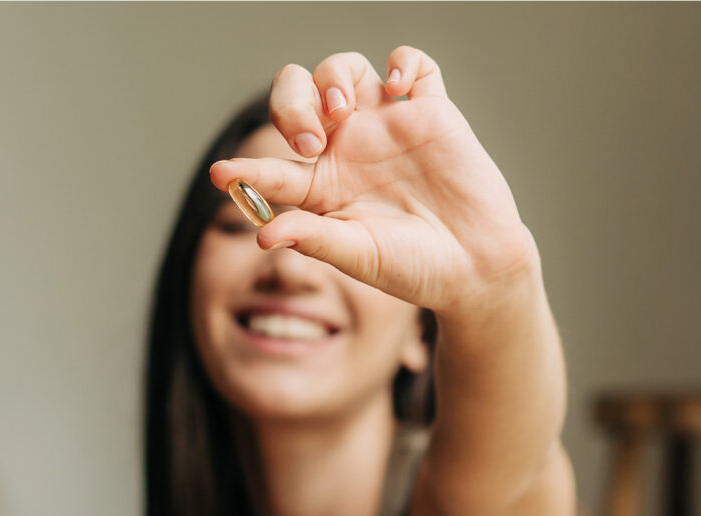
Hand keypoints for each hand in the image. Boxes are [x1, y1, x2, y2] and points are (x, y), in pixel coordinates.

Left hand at [210, 47, 540, 317]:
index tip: (223, 175)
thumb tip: (263, 233)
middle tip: (310, 137)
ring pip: (344, 70)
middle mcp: (348, 149)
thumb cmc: (414, 268)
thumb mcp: (357, 255)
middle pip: (299, 96)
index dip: (245, 169)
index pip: (273, 168)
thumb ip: (313, 238)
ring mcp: (388, 126)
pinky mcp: (431, 113)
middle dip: (290, 104)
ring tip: (341, 108)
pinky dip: (403, 61)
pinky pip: (414, 66)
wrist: (476, 270)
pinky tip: (398, 85)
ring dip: (332, 75)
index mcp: (322, 186)